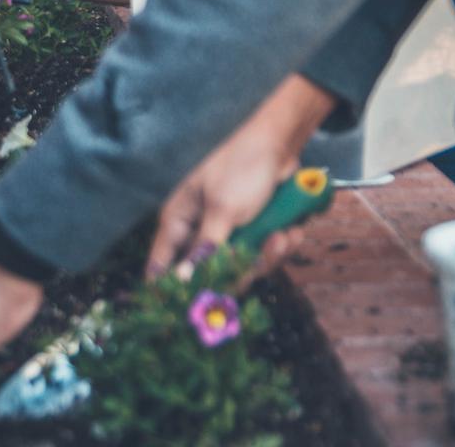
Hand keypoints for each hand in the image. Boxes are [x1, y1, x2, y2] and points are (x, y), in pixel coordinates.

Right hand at [145, 75, 334, 280]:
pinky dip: (282, 243)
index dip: (170, 290)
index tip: (188, 312)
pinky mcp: (254, 229)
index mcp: (180, 220)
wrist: (280, 142)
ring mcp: (229, 231)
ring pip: (243, 266)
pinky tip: (292, 228)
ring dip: (268, 254)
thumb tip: (183, 282)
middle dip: (242, 269)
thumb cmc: (241, 165)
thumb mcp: (223, 210)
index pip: (162, 265)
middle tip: (262, 253)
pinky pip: (265, 253)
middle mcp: (201, 230)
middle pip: (211, 275)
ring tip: (283, 234)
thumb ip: (205, 250)